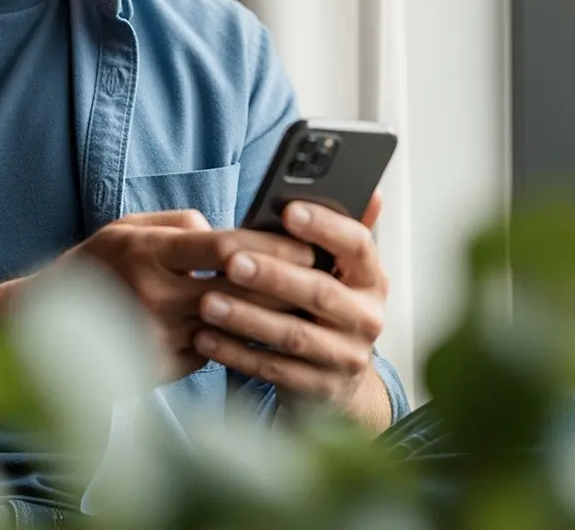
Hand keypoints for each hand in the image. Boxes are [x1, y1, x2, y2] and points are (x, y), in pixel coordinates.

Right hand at [51, 210, 314, 381]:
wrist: (45, 325)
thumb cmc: (96, 264)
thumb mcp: (128, 228)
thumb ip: (179, 224)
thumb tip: (223, 231)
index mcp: (149, 254)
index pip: (224, 247)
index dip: (271, 246)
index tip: (305, 245)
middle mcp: (156, 296)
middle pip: (240, 291)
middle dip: (286, 284)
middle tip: (324, 277)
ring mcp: (159, 336)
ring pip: (233, 324)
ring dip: (273, 316)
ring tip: (310, 305)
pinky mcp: (162, 367)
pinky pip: (214, 349)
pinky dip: (239, 338)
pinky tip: (265, 330)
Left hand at [192, 192, 391, 430]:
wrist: (336, 381)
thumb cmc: (320, 303)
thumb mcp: (333, 268)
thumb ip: (333, 231)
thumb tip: (366, 185)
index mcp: (371, 277)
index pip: (359, 245)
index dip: (326, 226)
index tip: (288, 209)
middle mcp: (367, 317)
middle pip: (321, 292)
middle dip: (274, 274)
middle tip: (231, 261)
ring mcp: (347, 357)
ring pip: (294, 335)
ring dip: (246, 317)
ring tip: (205, 301)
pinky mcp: (320, 389)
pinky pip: (274, 370)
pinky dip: (236, 353)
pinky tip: (203, 339)